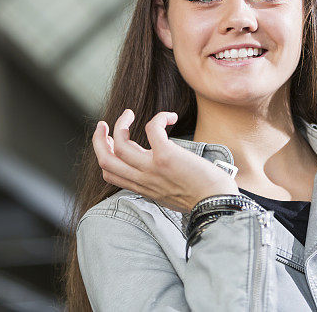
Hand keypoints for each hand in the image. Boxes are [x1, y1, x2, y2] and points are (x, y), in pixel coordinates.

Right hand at [92, 109, 238, 212]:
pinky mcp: (166, 156)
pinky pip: (151, 129)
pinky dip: (158, 118)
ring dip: (121, 123)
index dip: (104, 155)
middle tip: (104, 124)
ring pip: (120, 144)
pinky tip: (170, 117)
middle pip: (105, 160)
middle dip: (99, 139)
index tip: (110, 142)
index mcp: (143, 188)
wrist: (216, 203)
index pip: (109, 174)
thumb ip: (156, 181)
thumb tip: (153, 163)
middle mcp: (143, 179)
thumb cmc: (201, 196)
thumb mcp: (169, 193)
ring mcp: (152, 168)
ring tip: (129, 114)